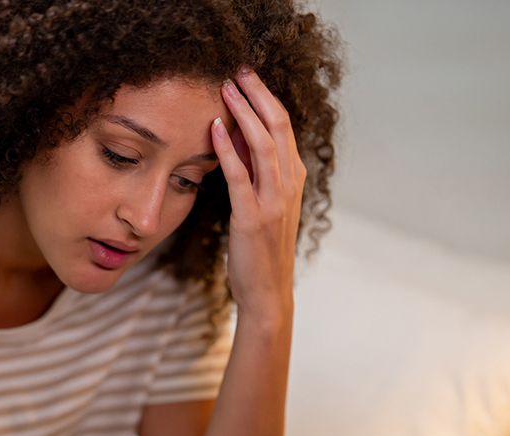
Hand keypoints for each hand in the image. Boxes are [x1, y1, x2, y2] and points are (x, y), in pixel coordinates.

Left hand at [211, 68, 306, 319]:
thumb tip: (237, 135)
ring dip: (244, 112)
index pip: (283, 127)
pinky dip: (228, 149)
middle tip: (238, 69)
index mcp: (294, 179)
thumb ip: (254, 171)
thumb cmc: (261, 249)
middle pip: (278, 126)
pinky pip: (240, 176)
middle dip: (258, 94)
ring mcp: (274, 201)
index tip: (247, 77)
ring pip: (264, 145)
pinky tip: (215, 129)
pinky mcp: (252, 218)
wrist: (267, 291)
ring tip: (226, 88)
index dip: (266, 98)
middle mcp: (289, 185)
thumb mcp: (263, 203)